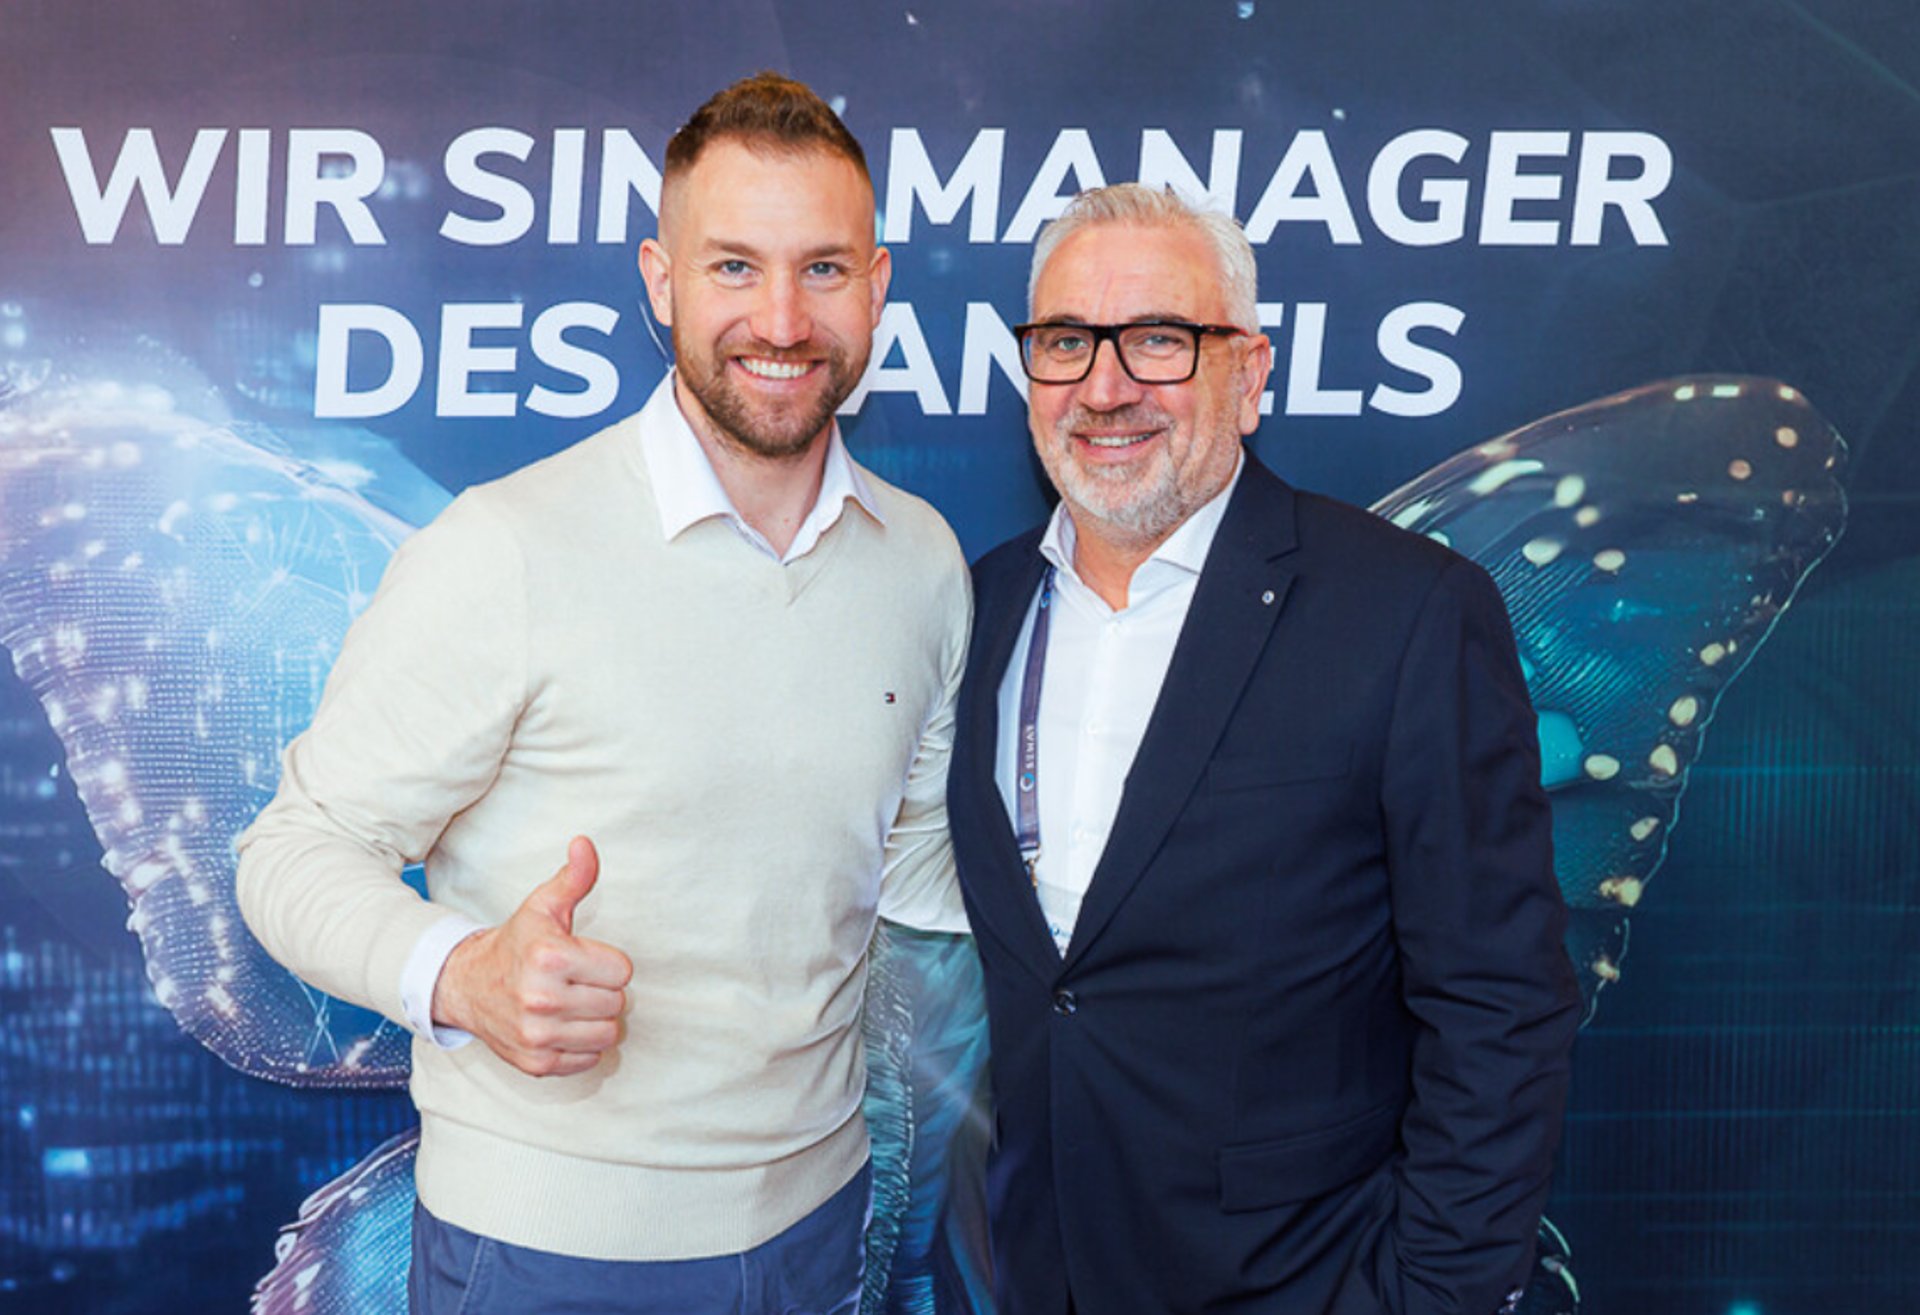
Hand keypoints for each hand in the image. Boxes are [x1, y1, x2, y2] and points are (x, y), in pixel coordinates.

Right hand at [431, 836, 633, 1076]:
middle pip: (616, 1003)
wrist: (467, 985)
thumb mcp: (543, 906)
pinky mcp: (536, 1063)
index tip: (584, 959)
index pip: (622, 971)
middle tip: (575, 982)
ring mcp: (537, 1035)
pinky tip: (562, 1026)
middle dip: (602, 990)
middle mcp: (542, 998)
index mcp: (549, 957)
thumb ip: (574, 877)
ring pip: (608, 1033)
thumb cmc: (516, 943)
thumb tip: (585, 844)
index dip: (607, 963)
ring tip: (572, 1003)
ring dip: (596, 1019)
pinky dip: (582, 1045)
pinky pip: (590, 1059)